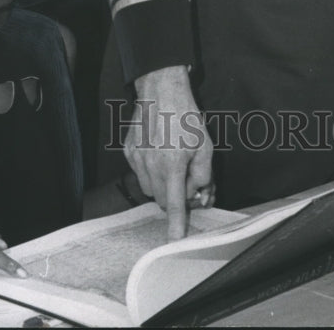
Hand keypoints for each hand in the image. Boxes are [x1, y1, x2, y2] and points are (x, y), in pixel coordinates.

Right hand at [124, 66, 213, 240]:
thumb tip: (198, 196)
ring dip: (162, 185)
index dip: (176, 225)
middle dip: (176, 197)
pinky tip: (159, 152)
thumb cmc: (186, 116)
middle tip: (188, 181)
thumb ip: (203, 175)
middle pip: (162, 199)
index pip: (174, 204)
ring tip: (172, 163)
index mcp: (172, 164)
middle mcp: (150, 164)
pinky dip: (150, 171)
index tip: (174, 242)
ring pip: (150, 189)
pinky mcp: (128, 150)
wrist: (160, 89)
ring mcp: (136, 158)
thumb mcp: (205, 144)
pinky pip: (139, 173)